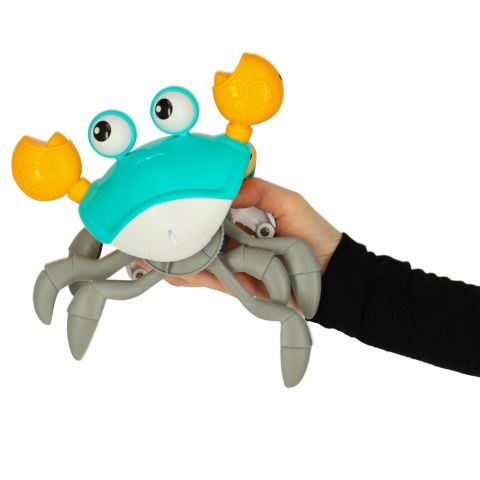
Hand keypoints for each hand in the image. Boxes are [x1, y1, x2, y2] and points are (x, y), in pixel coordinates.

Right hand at [155, 178, 341, 303]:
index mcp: (248, 218)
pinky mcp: (240, 285)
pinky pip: (213, 281)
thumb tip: (226, 193)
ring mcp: (238, 264)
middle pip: (205, 237)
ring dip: (182, 258)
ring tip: (156, 256)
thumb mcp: (289, 202)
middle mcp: (239, 241)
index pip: (216, 211)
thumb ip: (259, 191)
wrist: (330, 276)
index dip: (197, 208)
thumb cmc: (314, 235)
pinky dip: (194, 278)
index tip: (175, 204)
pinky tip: (175, 274)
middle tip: (157, 232)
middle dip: (183, 235)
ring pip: (204, 259)